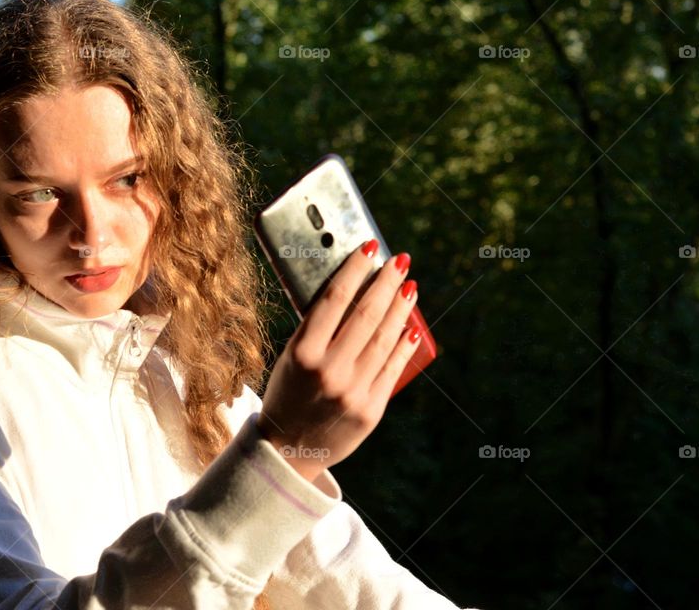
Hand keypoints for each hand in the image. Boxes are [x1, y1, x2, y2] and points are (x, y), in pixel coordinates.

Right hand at [257, 239, 421, 481]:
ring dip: (401, 308)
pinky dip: (404, 345)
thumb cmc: (286, 394)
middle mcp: (329, 371)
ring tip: (410, 287)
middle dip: (387, 282)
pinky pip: (393, 369)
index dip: (355, 269)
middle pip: (366, 314)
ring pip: (385, 338)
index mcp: (302, 353)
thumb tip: (351, 290)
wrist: (286, 451)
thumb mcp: (289, 357)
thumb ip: (315, 329)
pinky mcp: (371, 410)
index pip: (334, 299)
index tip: (370, 247)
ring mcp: (353, 391)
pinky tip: (412, 326)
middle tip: (400, 261)